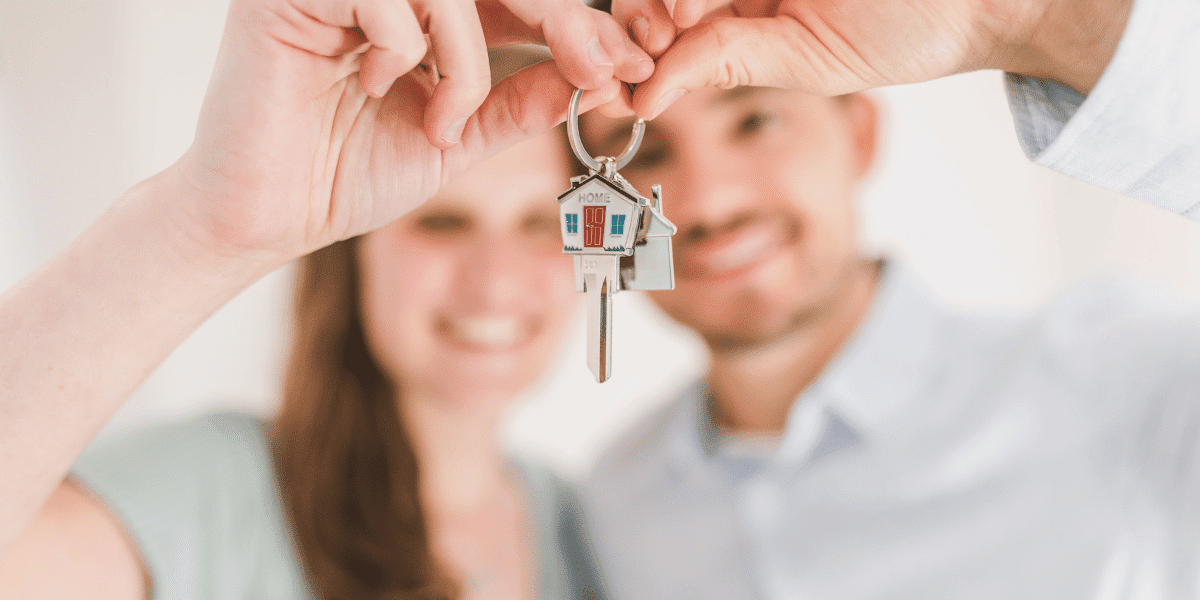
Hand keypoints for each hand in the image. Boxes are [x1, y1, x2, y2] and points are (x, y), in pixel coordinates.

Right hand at [169, 0, 651, 262]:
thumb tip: (597, 76)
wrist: (269, 216)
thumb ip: (519, 102)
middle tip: (601, 65)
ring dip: (466, 57)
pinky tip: (372, 85)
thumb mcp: (459, 139)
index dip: (580, 25)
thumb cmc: (349, 175)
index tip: (632, 65)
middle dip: (563, 18)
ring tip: (440, 122)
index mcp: (429, 14)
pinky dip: (403, 45)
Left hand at [613, 0, 1131, 119]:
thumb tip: (643, 97)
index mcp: (741, 13)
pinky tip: (693, 8)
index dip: (634, 39)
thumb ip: (725, 63)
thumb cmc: (903, 30)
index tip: (629, 66)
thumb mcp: (803, 60)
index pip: (663, 19)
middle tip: (663, 27)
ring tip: (683, 12)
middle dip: (644, 9)